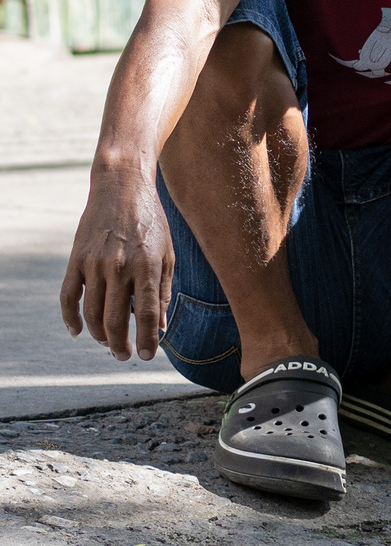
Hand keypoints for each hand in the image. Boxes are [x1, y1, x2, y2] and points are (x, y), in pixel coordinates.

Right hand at [61, 170, 173, 361]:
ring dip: (99, 335)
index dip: (146, 340)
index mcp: (147, 266)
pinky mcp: (76, 259)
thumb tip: (159, 326)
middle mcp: (119, 267)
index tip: (147, 356)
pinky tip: (77, 332)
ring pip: (91, 312)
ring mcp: (94, 263)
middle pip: (115, 319)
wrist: (122, 188)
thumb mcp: (167, 254)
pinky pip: (68, 296)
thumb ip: (163, 291)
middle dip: (121, 344)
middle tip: (125, 357)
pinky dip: (70, 318)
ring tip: (109, 344)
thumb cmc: (152, 222)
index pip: (146, 314)